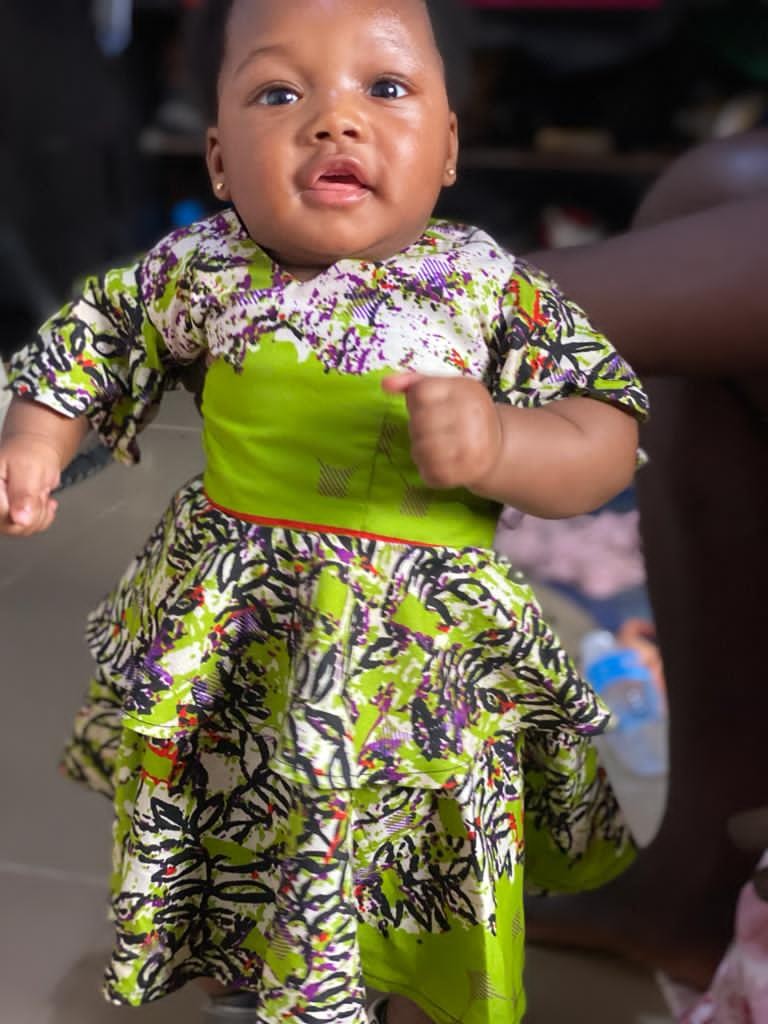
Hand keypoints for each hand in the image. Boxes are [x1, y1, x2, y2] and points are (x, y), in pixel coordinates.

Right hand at [0, 434, 60, 535]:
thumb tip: (20, 520)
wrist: (35, 451)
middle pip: (12, 526)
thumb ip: (24, 494)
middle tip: (36, 490)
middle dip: (34, 510)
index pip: (2, 513)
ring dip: (38, 512)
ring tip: (36, 492)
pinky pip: (28, 528)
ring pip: (22, 529)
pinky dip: (41, 516)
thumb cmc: (29, 452)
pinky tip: (39, 501)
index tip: (31, 491)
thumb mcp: (29, 469)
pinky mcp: (7, 517)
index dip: (24, 507)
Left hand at [382, 373, 502, 488]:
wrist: (498, 446)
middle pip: (420, 422)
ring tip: (429, 448)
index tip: (424, 409)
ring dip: (419, 451)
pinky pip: (431, 472)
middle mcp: (472, 414)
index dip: (414, 403)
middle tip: (427, 432)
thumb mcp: (445, 389)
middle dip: (415, 429)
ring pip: (422, 449)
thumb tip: (386, 384)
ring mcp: (473, 444)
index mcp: (465, 389)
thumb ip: (414, 383)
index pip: (421, 394)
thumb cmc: (463, 414)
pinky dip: (427, 470)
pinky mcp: (469, 470)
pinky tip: (436, 463)